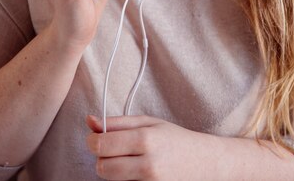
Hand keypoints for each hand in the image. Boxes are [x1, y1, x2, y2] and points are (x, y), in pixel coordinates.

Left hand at [86, 114, 222, 180]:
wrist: (204, 163)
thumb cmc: (175, 139)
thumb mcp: (149, 123)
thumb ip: (117, 122)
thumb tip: (89, 120)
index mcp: (145, 140)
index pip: (101, 145)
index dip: (93, 141)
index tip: (96, 137)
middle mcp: (147, 166)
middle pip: (102, 168)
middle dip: (102, 158)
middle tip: (115, 150)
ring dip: (113, 171)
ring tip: (129, 161)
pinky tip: (137, 173)